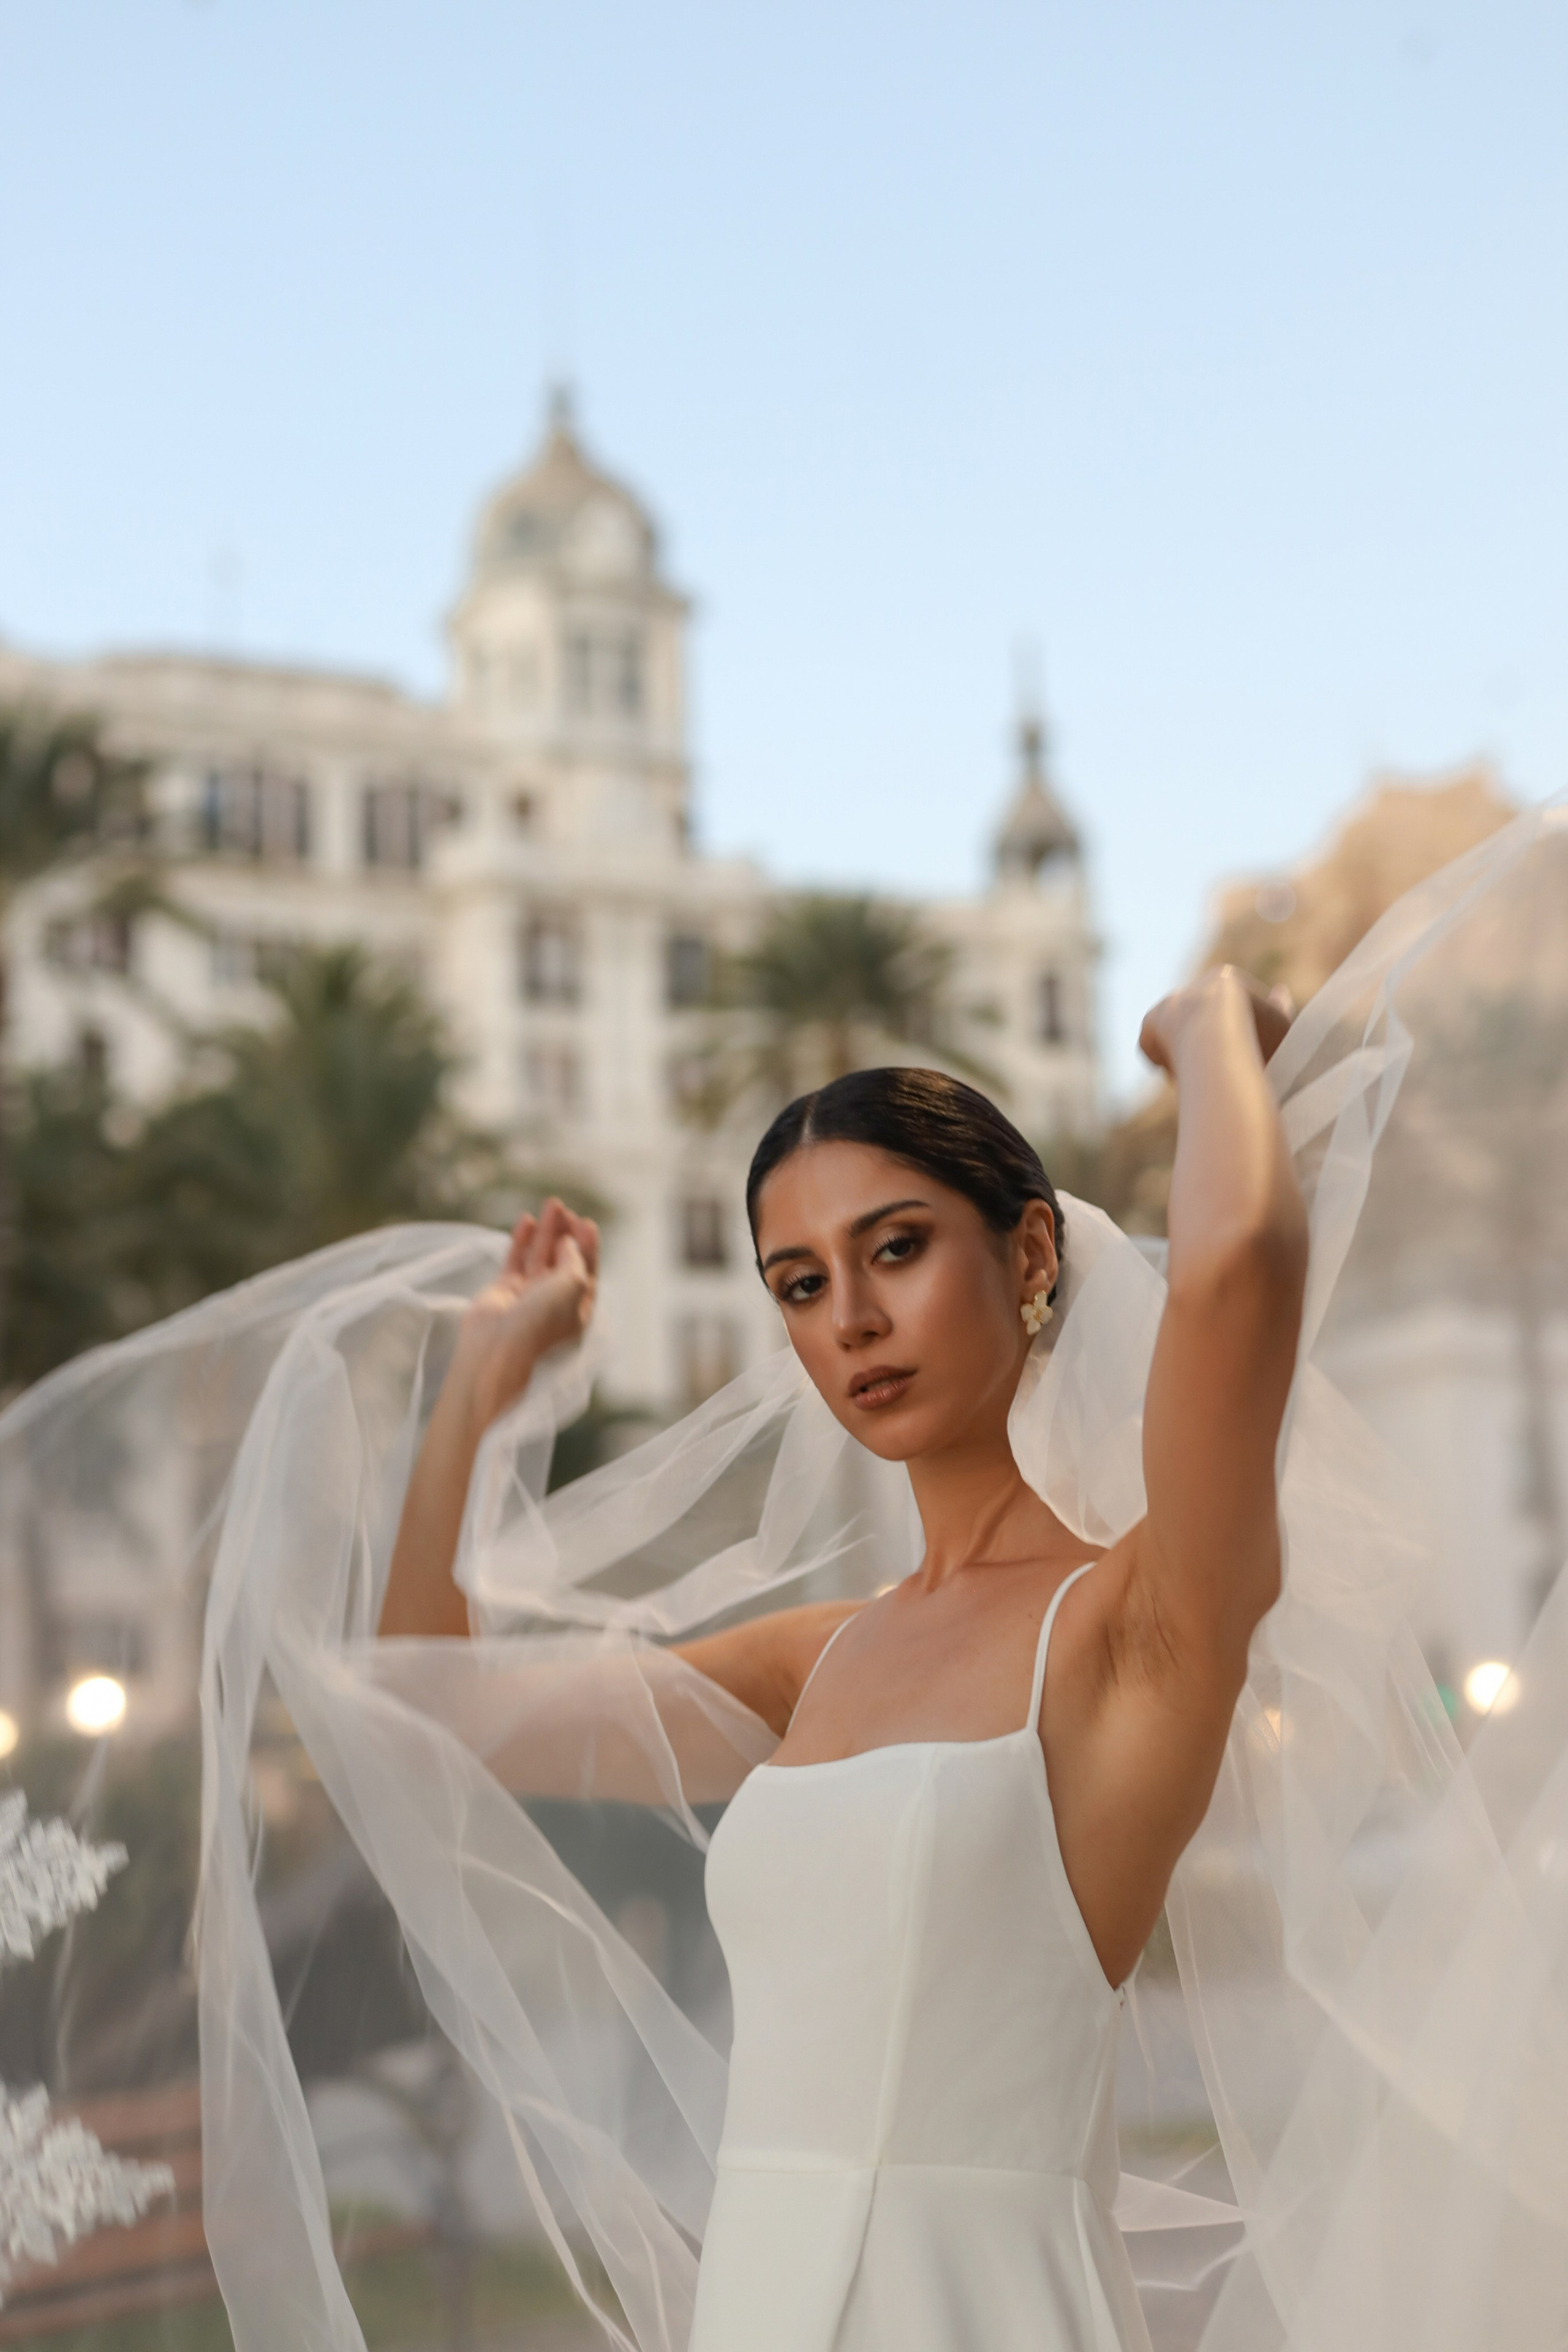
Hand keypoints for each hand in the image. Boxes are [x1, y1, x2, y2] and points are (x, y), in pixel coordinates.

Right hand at [450, 1198, 599, 1433]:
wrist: (497, 1350)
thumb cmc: (541, 1324)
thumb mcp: (573, 1286)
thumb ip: (574, 1261)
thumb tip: (568, 1243)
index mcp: (578, 1310)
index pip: (587, 1272)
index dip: (589, 1247)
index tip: (587, 1223)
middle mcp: (554, 1304)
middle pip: (563, 1261)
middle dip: (565, 1234)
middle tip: (563, 1209)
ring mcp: (527, 1298)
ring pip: (539, 1257)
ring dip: (545, 1231)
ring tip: (549, 1205)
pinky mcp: (503, 1292)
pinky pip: (515, 1261)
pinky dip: (521, 1241)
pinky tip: (525, 1220)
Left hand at [1139, 966, 1294, 1077]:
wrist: (1217, 1046)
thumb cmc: (1257, 1039)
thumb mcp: (1279, 1023)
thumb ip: (1279, 1007)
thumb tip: (1279, 991)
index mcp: (1224, 979)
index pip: (1229, 1003)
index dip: (1236, 1030)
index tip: (1241, 1051)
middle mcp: (1191, 989)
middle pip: (1200, 1016)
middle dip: (1207, 1038)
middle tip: (1217, 1066)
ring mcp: (1167, 1005)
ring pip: (1174, 1030)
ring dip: (1183, 1049)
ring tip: (1198, 1075)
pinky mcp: (1148, 1026)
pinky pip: (1151, 1044)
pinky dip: (1161, 1058)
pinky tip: (1175, 1076)